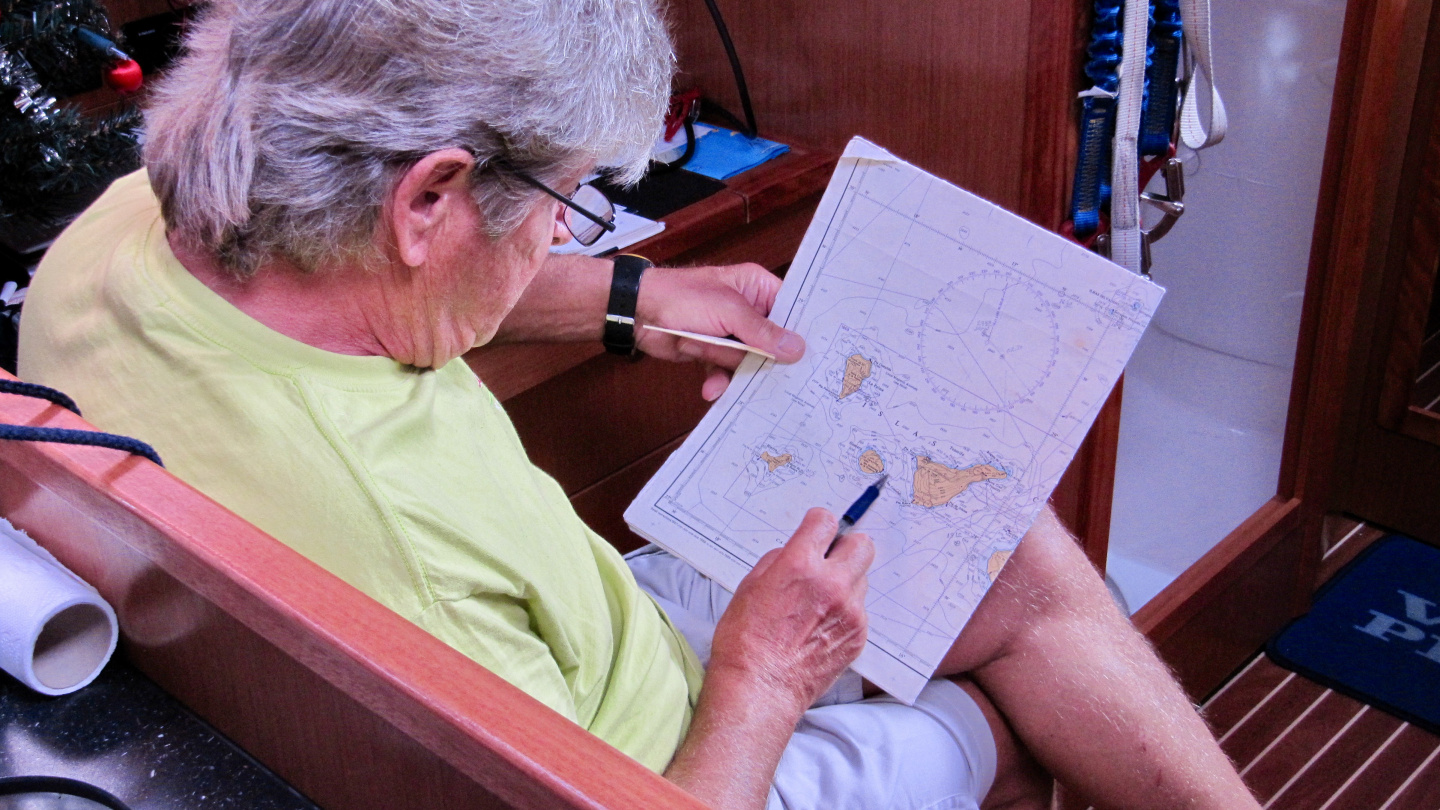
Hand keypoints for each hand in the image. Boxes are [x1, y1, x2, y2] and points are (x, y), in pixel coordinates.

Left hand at [634, 263, 805, 399]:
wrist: (638, 313)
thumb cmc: (679, 297)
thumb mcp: (728, 311)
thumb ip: (762, 332)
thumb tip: (796, 348)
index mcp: (756, 288)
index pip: (791, 310)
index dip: (800, 333)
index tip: (809, 356)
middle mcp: (748, 310)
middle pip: (773, 342)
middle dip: (763, 358)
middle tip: (769, 375)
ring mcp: (731, 333)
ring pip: (751, 361)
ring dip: (731, 366)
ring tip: (709, 354)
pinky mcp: (715, 352)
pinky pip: (729, 372)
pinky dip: (719, 379)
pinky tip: (711, 386)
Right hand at [706, 508, 873, 712]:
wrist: (761, 688)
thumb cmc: (746, 641)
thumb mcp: (749, 587)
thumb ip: (779, 561)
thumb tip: (795, 552)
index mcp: (800, 566)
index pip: (826, 522)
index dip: (818, 525)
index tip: (815, 532)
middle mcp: (832, 584)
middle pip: (862, 544)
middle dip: (846, 547)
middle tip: (829, 561)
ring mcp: (851, 611)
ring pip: (862, 579)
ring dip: (845, 582)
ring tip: (820, 603)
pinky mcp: (859, 635)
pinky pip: (860, 609)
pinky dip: (845, 612)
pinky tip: (821, 627)